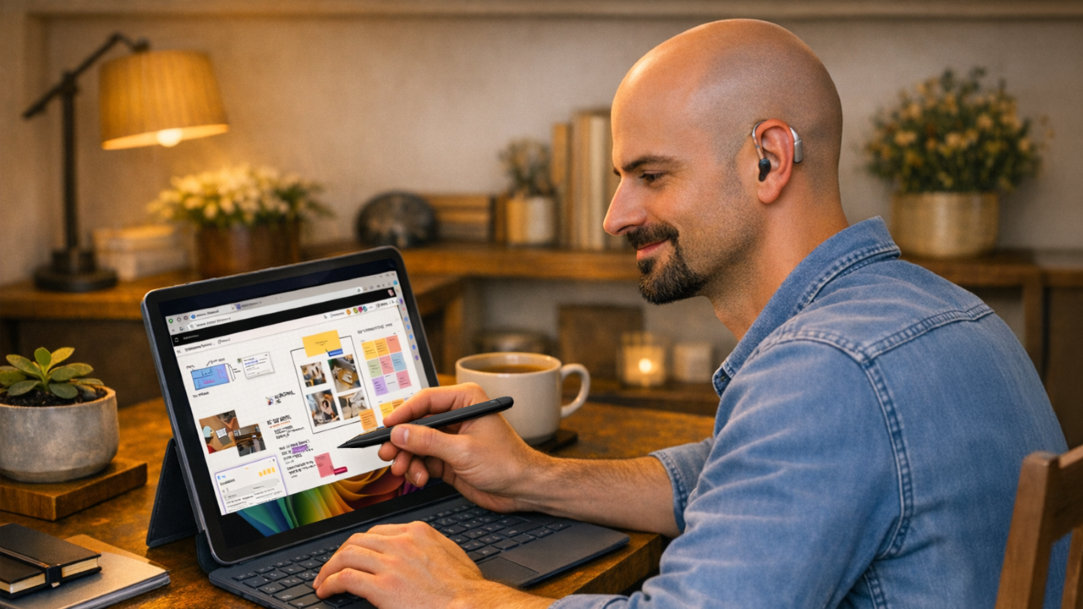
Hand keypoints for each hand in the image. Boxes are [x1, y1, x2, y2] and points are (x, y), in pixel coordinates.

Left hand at [313, 521, 522, 607]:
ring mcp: (391, 563)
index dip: (361, 545)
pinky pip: (345, 578)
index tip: (355, 555)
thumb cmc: (466, 588)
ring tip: (323, 581)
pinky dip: (330, 583)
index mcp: (418, 532)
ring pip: (347, 555)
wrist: (472, 605)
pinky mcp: (382, 586)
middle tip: (332, 568)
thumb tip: (418, 554)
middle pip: (358, 540)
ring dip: (329, 568)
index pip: (378, 531)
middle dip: (341, 554)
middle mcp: (401, 542)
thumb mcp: (450, 555)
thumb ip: (430, 548)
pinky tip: (327, 590)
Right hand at [377, 384, 543, 513]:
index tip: (386, 427)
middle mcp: (456, 416)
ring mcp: (450, 438)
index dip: (403, 413)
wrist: (523, 489)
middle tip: (388, 454)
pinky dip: (416, 469)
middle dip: (401, 441)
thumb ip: (429, 441)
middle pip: (416, 423)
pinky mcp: (447, 458)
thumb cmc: (508, 463)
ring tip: (406, 471)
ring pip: (415, 444)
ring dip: (407, 459)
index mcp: (466, 401)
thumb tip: (400, 432)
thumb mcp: (464, 451)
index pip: (425, 400)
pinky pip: (422, 460)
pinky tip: (420, 478)